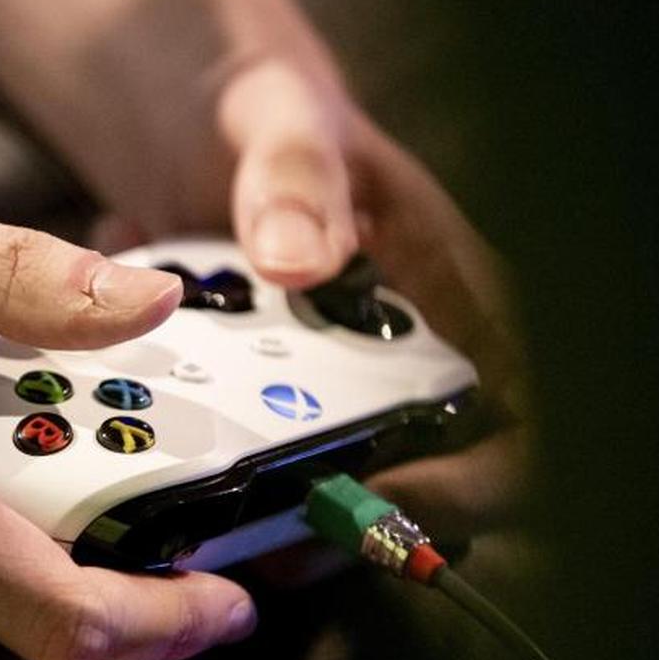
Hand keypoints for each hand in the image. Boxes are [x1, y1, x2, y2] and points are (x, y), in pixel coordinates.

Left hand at [67, 0, 528, 542]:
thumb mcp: (281, 121)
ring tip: (205, 522)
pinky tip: (149, 448)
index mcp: (444, 289)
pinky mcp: (266, 397)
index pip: (509, 410)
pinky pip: (253, 463)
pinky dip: (206, 471)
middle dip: (354, 518)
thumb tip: (294, 259)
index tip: (388, 493)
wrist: (201, 134)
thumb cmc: (267, 120)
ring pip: (336, 485)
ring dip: (275, 515)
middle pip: (423, 476)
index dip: (473, 477)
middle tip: (274, 538)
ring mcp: (333, 381)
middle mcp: (399, 350)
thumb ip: (292, 174)